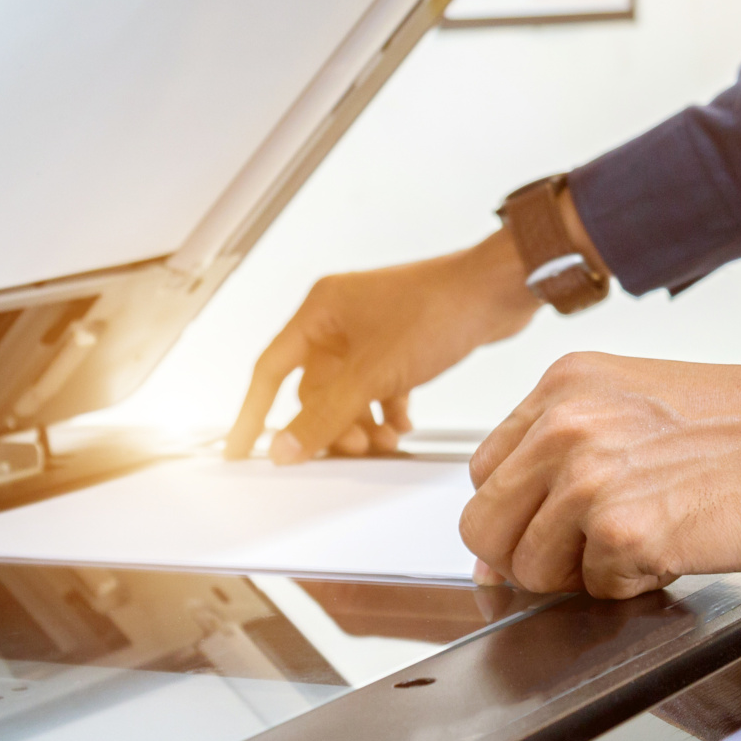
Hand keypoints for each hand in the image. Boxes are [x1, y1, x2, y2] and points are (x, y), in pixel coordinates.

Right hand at [224, 228, 542, 461]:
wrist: (499, 290)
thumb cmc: (439, 309)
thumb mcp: (374, 373)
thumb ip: (326, 415)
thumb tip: (285, 448)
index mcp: (319, 312)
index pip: (269, 371)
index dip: (253, 413)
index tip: (241, 448)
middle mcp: (339, 319)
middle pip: (313, 388)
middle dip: (331, 425)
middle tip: (351, 449)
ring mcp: (370, 331)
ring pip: (348, 392)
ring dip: (361, 422)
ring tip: (383, 440)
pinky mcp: (400, 343)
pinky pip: (377, 386)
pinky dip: (386, 409)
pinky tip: (402, 423)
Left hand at [462, 353, 740, 598]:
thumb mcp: (635, 403)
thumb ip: (566, 449)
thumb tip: (511, 531)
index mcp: (563, 386)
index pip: (486, 473)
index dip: (514, 515)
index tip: (544, 531)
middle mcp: (564, 425)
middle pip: (485, 526)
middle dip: (532, 556)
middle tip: (587, 556)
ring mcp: (587, 478)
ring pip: (530, 569)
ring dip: (585, 573)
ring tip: (644, 541)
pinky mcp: (621, 530)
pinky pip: (596, 589)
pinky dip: (634, 584)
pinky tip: (676, 547)